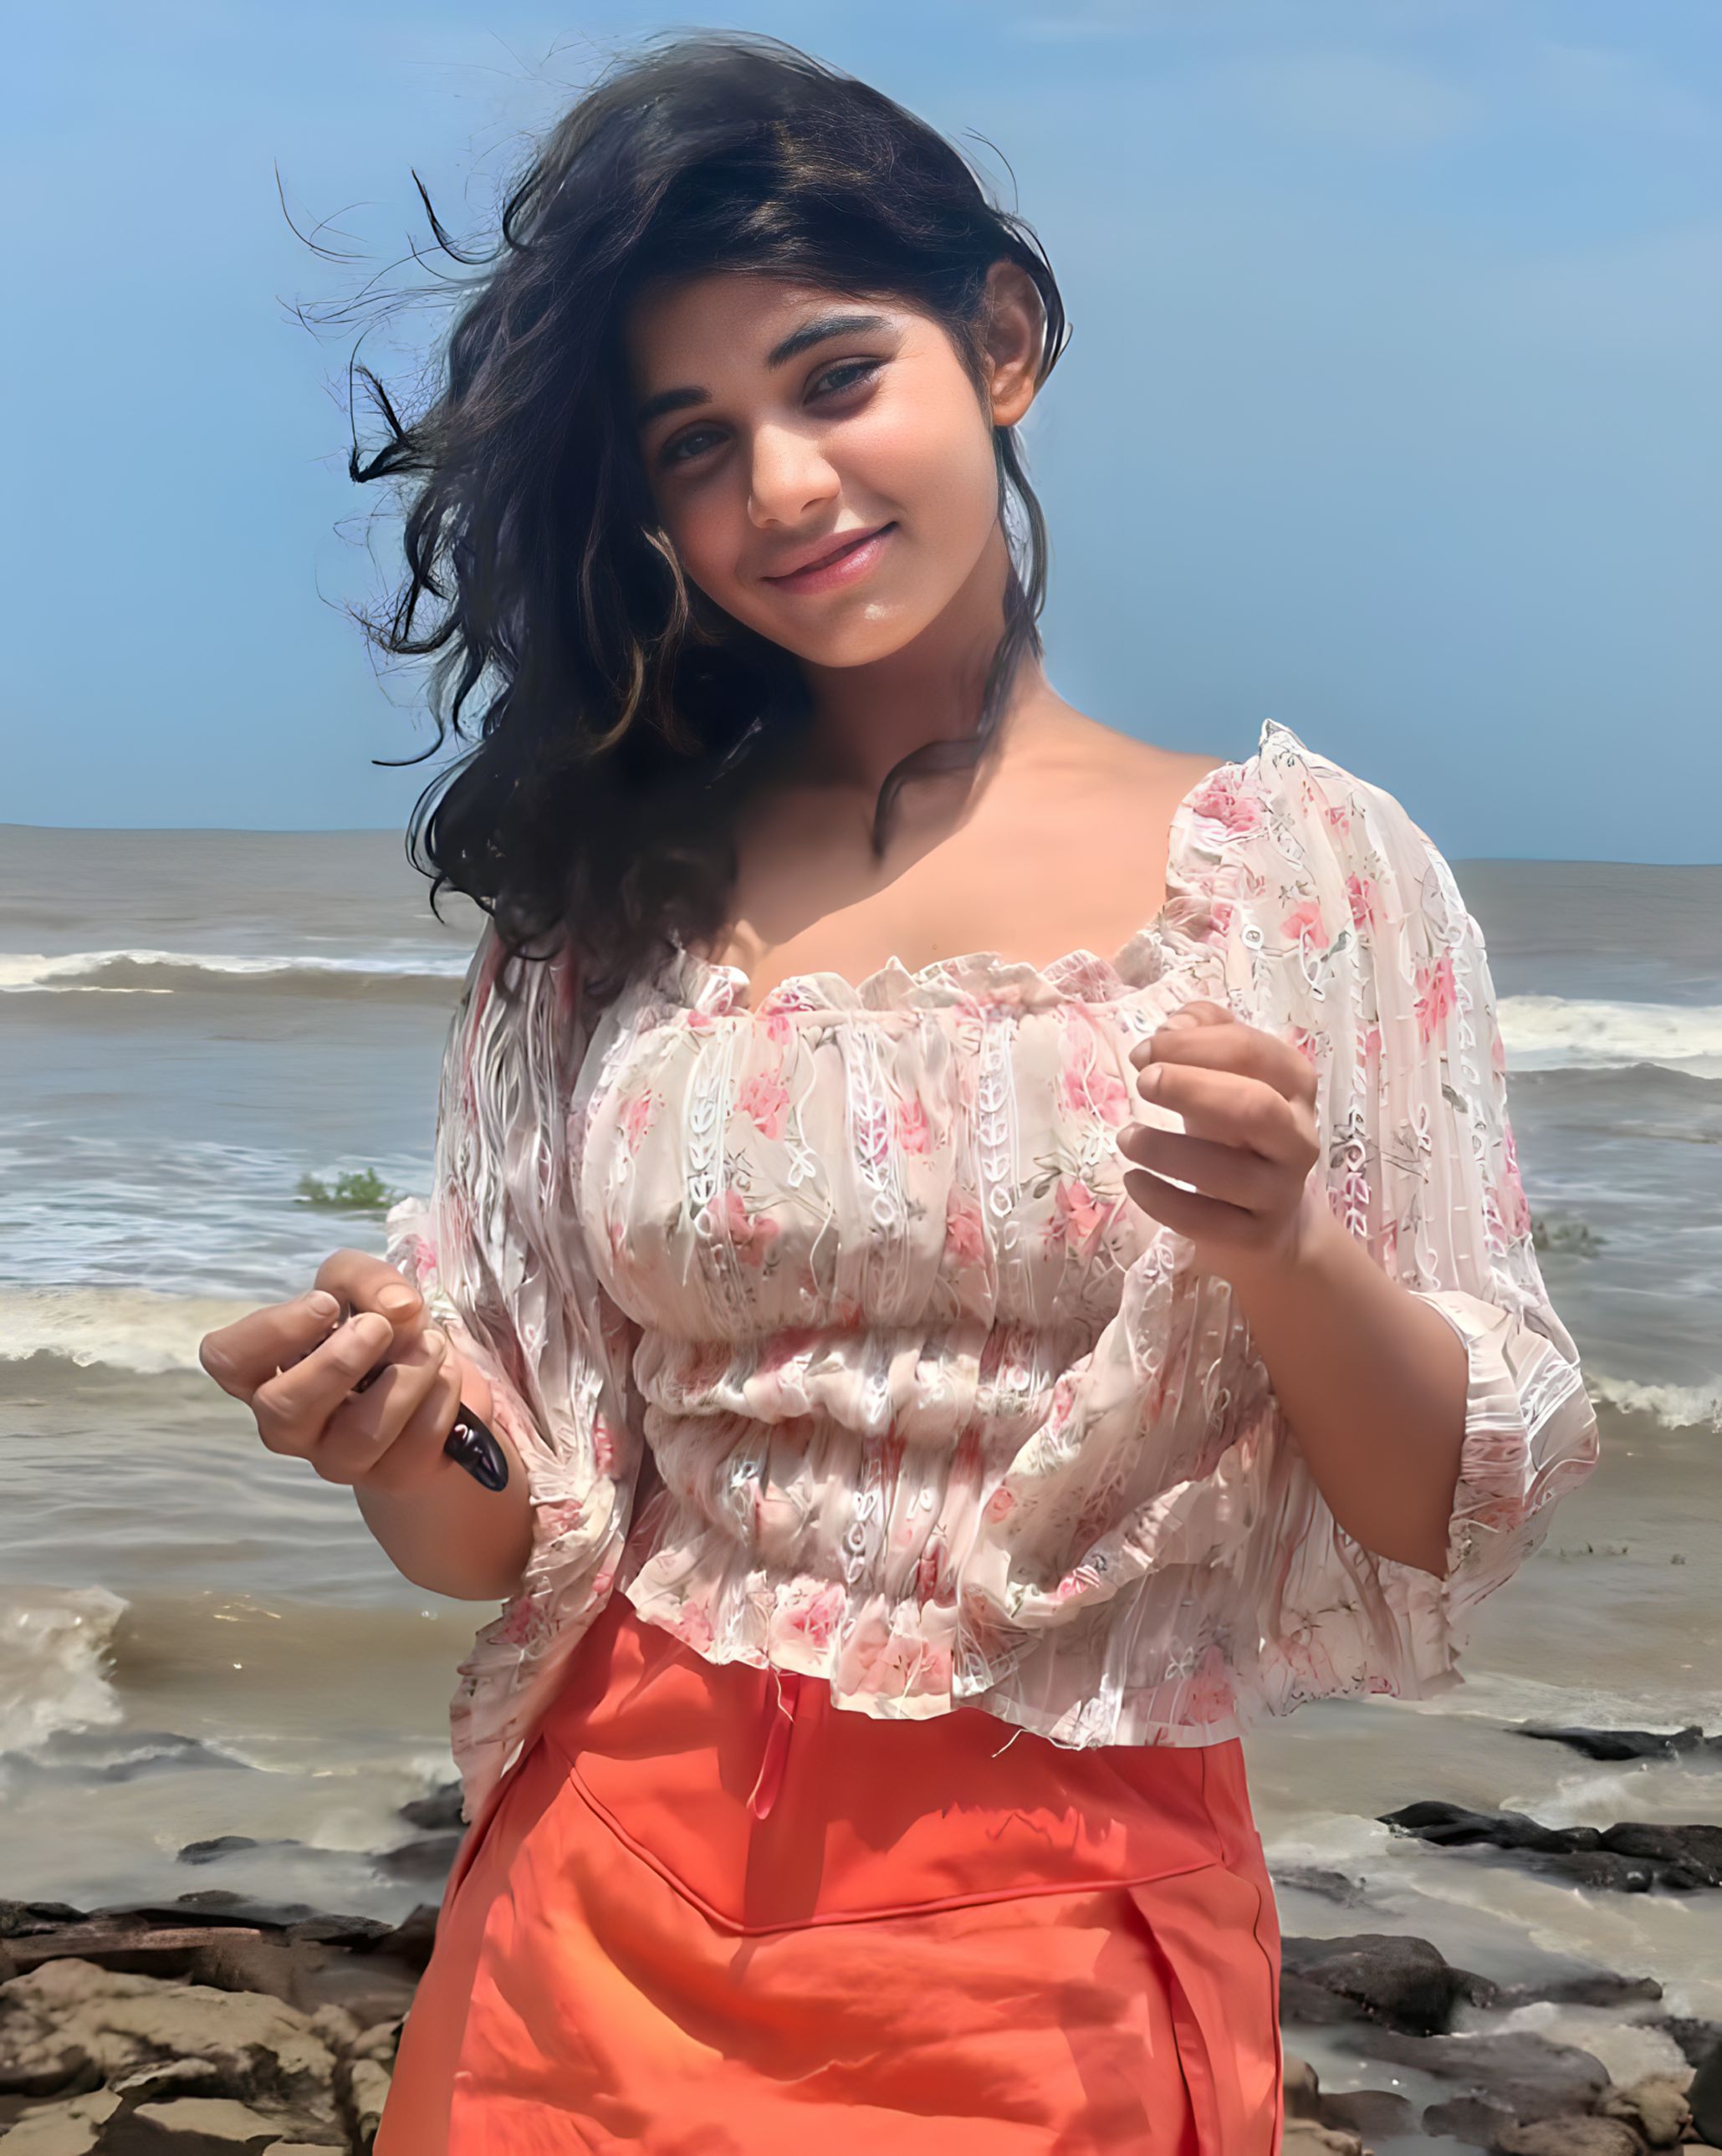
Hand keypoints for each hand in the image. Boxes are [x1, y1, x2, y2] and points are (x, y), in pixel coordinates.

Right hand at [197, 1248, 492, 1493]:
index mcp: (266, 1372)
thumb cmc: (377, 1335)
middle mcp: (290, 1424)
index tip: (325, 1305)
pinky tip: (444, 1373)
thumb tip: (398, 1307)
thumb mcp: (364, 1287)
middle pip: (284, 1408)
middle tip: (379, 1327)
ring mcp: (338, 1459)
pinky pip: (416, 1443)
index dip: (273, 1331)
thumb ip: (367, 1280)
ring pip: (360, 1434)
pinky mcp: (392, 1477)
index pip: (227, 1360)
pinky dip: (440, 1396)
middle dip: (339, 1361)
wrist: (430, 1389)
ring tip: (430, 1344)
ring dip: (406, 1377)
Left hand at [1117, 999, 1325, 1286]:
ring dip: (1166, 1151)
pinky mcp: (1255, 1235)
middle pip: (1255, 1106)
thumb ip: (1205, 1035)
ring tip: (1126, 1138)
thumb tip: (1174, 1023)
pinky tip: (1133, 1181)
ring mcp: (1280, 1190)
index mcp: (1294, 1084)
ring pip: (1229, 1171)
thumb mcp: (1226, 1075)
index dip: (1194, 1044)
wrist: (1269, 1219)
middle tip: (1142, 1082)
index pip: (1252, 1051)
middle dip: (1191, 1088)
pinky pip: (1207, 1221)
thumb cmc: (1237, 1130)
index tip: (1144, 1051)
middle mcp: (1297, 1136)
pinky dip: (1162, 1200)